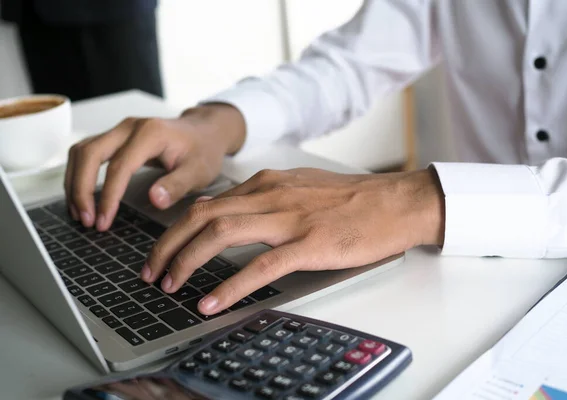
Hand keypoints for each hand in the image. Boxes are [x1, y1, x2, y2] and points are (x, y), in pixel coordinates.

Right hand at [64, 104, 245, 230]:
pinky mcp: (115, 137)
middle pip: (89, 154)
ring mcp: (120, 130)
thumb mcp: (199, 171)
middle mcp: (130, 127)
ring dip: (74, 183)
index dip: (108, 196)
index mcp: (151, 134)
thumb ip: (177, 185)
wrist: (204, 132)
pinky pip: (86, 153)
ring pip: (82, 151)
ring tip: (79, 214)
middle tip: (86, 220)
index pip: (119, 167)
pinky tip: (82, 199)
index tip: (103, 222)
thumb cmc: (202, 151)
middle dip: (81, 189)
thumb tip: (155, 199)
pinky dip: (78, 175)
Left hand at [142, 168, 444, 314]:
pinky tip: (211, 301)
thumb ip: (263, 199)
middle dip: (168, 245)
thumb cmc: (352, 198)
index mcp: (266, 183)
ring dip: (188, 261)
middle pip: (202, 216)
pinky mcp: (310, 243)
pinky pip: (260, 266)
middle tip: (151, 271)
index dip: (176, 229)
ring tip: (170, 285)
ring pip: (221, 234)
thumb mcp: (299, 187)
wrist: (396, 201)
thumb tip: (227, 214)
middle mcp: (270, 195)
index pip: (207, 203)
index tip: (162, 250)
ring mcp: (289, 218)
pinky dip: (229, 285)